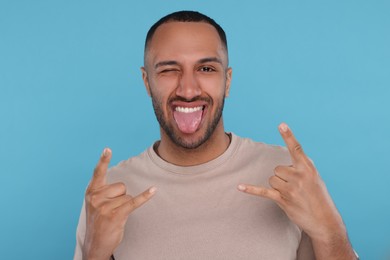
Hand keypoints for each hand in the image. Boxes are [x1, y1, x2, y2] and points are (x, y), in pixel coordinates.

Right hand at [83, 148, 155, 259]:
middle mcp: (96, 198)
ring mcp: (105, 207)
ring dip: (125, 206)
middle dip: (121, 196)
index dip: (103, 161)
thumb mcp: (95, 204)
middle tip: (112, 210)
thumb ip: (102, 192)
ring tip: (114, 216)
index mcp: (91, 192)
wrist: (95, 245)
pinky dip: (145, 196)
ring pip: (127, 196)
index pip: (98, 173)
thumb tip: (121, 185)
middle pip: (121, 186)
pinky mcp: (116, 215)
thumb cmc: (98, 222)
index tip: (108, 149)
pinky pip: (134, 201)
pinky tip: (153, 191)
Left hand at [238, 123, 345, 241]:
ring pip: (272, 179)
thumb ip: (301, 168)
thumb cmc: (319, 198)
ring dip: (278, 186)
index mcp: (308, 168)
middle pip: (277, 168)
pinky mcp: (282, 199)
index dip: (288, 136)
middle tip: (295, 188)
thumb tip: (286, 165)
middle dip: (282, 177)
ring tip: (292, 195)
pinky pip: (262, 191)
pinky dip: (250, 189)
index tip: (281, 125)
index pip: (296, 149)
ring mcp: (290, 188)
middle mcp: (299, 176)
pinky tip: (239, 186)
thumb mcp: (315, 179)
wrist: (325, 221)